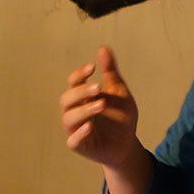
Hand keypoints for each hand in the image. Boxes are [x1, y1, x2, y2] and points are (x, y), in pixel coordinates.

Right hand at [59, 46, 138, 169]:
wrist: (127, 144)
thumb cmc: (120, 117)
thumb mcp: (119, 93)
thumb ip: (110, 73)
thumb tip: (103, 48)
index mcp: (82, 97)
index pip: (73, 82)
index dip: (79, 74)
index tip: (92, 67)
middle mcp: (75, 111)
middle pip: (66, 99)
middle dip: (80, 92)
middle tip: (98, 87)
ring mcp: (76, 129)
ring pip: (68, 118)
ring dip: (82, 110)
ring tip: (101, 104)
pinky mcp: (80, 146)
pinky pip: (73, 140)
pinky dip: (79, 134)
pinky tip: (90, 126)